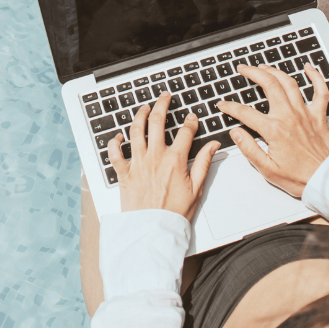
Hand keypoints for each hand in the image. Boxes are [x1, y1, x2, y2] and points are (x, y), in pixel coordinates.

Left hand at [107, 92, 220, 220]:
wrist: (154, 231)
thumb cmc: (175, 213)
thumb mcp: (197, 188)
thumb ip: (205, 163)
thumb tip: (214, 145)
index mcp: (175, 160)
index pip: (185, 131)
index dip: (190, 121)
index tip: (191, 118)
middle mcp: (155, 157)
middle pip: (157, 122)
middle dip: (162, 105)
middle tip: (165, 97)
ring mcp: (138, 163)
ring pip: (135, 130)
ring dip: (139, 115)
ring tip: (144, 107)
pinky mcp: (124, 173)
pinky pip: (115, 153)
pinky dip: (114, 142)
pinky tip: (118, 136)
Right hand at [217, 63, 328, 196]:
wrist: (327, 180)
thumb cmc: (300, 178)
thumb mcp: (268, 169)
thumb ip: (249, 149)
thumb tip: (236, 133)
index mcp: (274, 130)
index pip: (245, 112)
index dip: (231, 107)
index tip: (223, 105)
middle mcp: (289, 116)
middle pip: (269, 85)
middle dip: (253, 72)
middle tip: (243, 68)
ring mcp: (305, 113)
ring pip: (289, 83)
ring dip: (275, 71)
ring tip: (264, 66)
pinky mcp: (319, 115)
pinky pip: (320, 91)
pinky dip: (316, 77)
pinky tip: (309, 68)